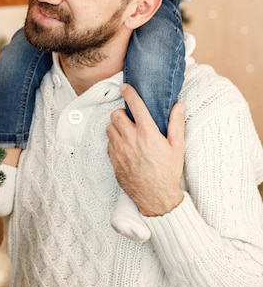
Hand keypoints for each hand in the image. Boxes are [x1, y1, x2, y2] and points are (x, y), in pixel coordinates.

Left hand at [106, 84, 184, 215]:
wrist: (157, 198)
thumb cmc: (168, 172)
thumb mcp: (177, 147)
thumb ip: (176, 123)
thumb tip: (178, 106)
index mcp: (147, 133)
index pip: (135, 105)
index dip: (129, 93)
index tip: (125, 87)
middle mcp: (131, 139)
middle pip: (116, 114)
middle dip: (122, 113)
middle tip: (129, 119)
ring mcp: (120, 150)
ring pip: (109, 128)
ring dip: (116, 127)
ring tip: (126, 133)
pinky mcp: (114, 160)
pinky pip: (108, 143)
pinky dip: (114, 141)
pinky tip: (124, 146)